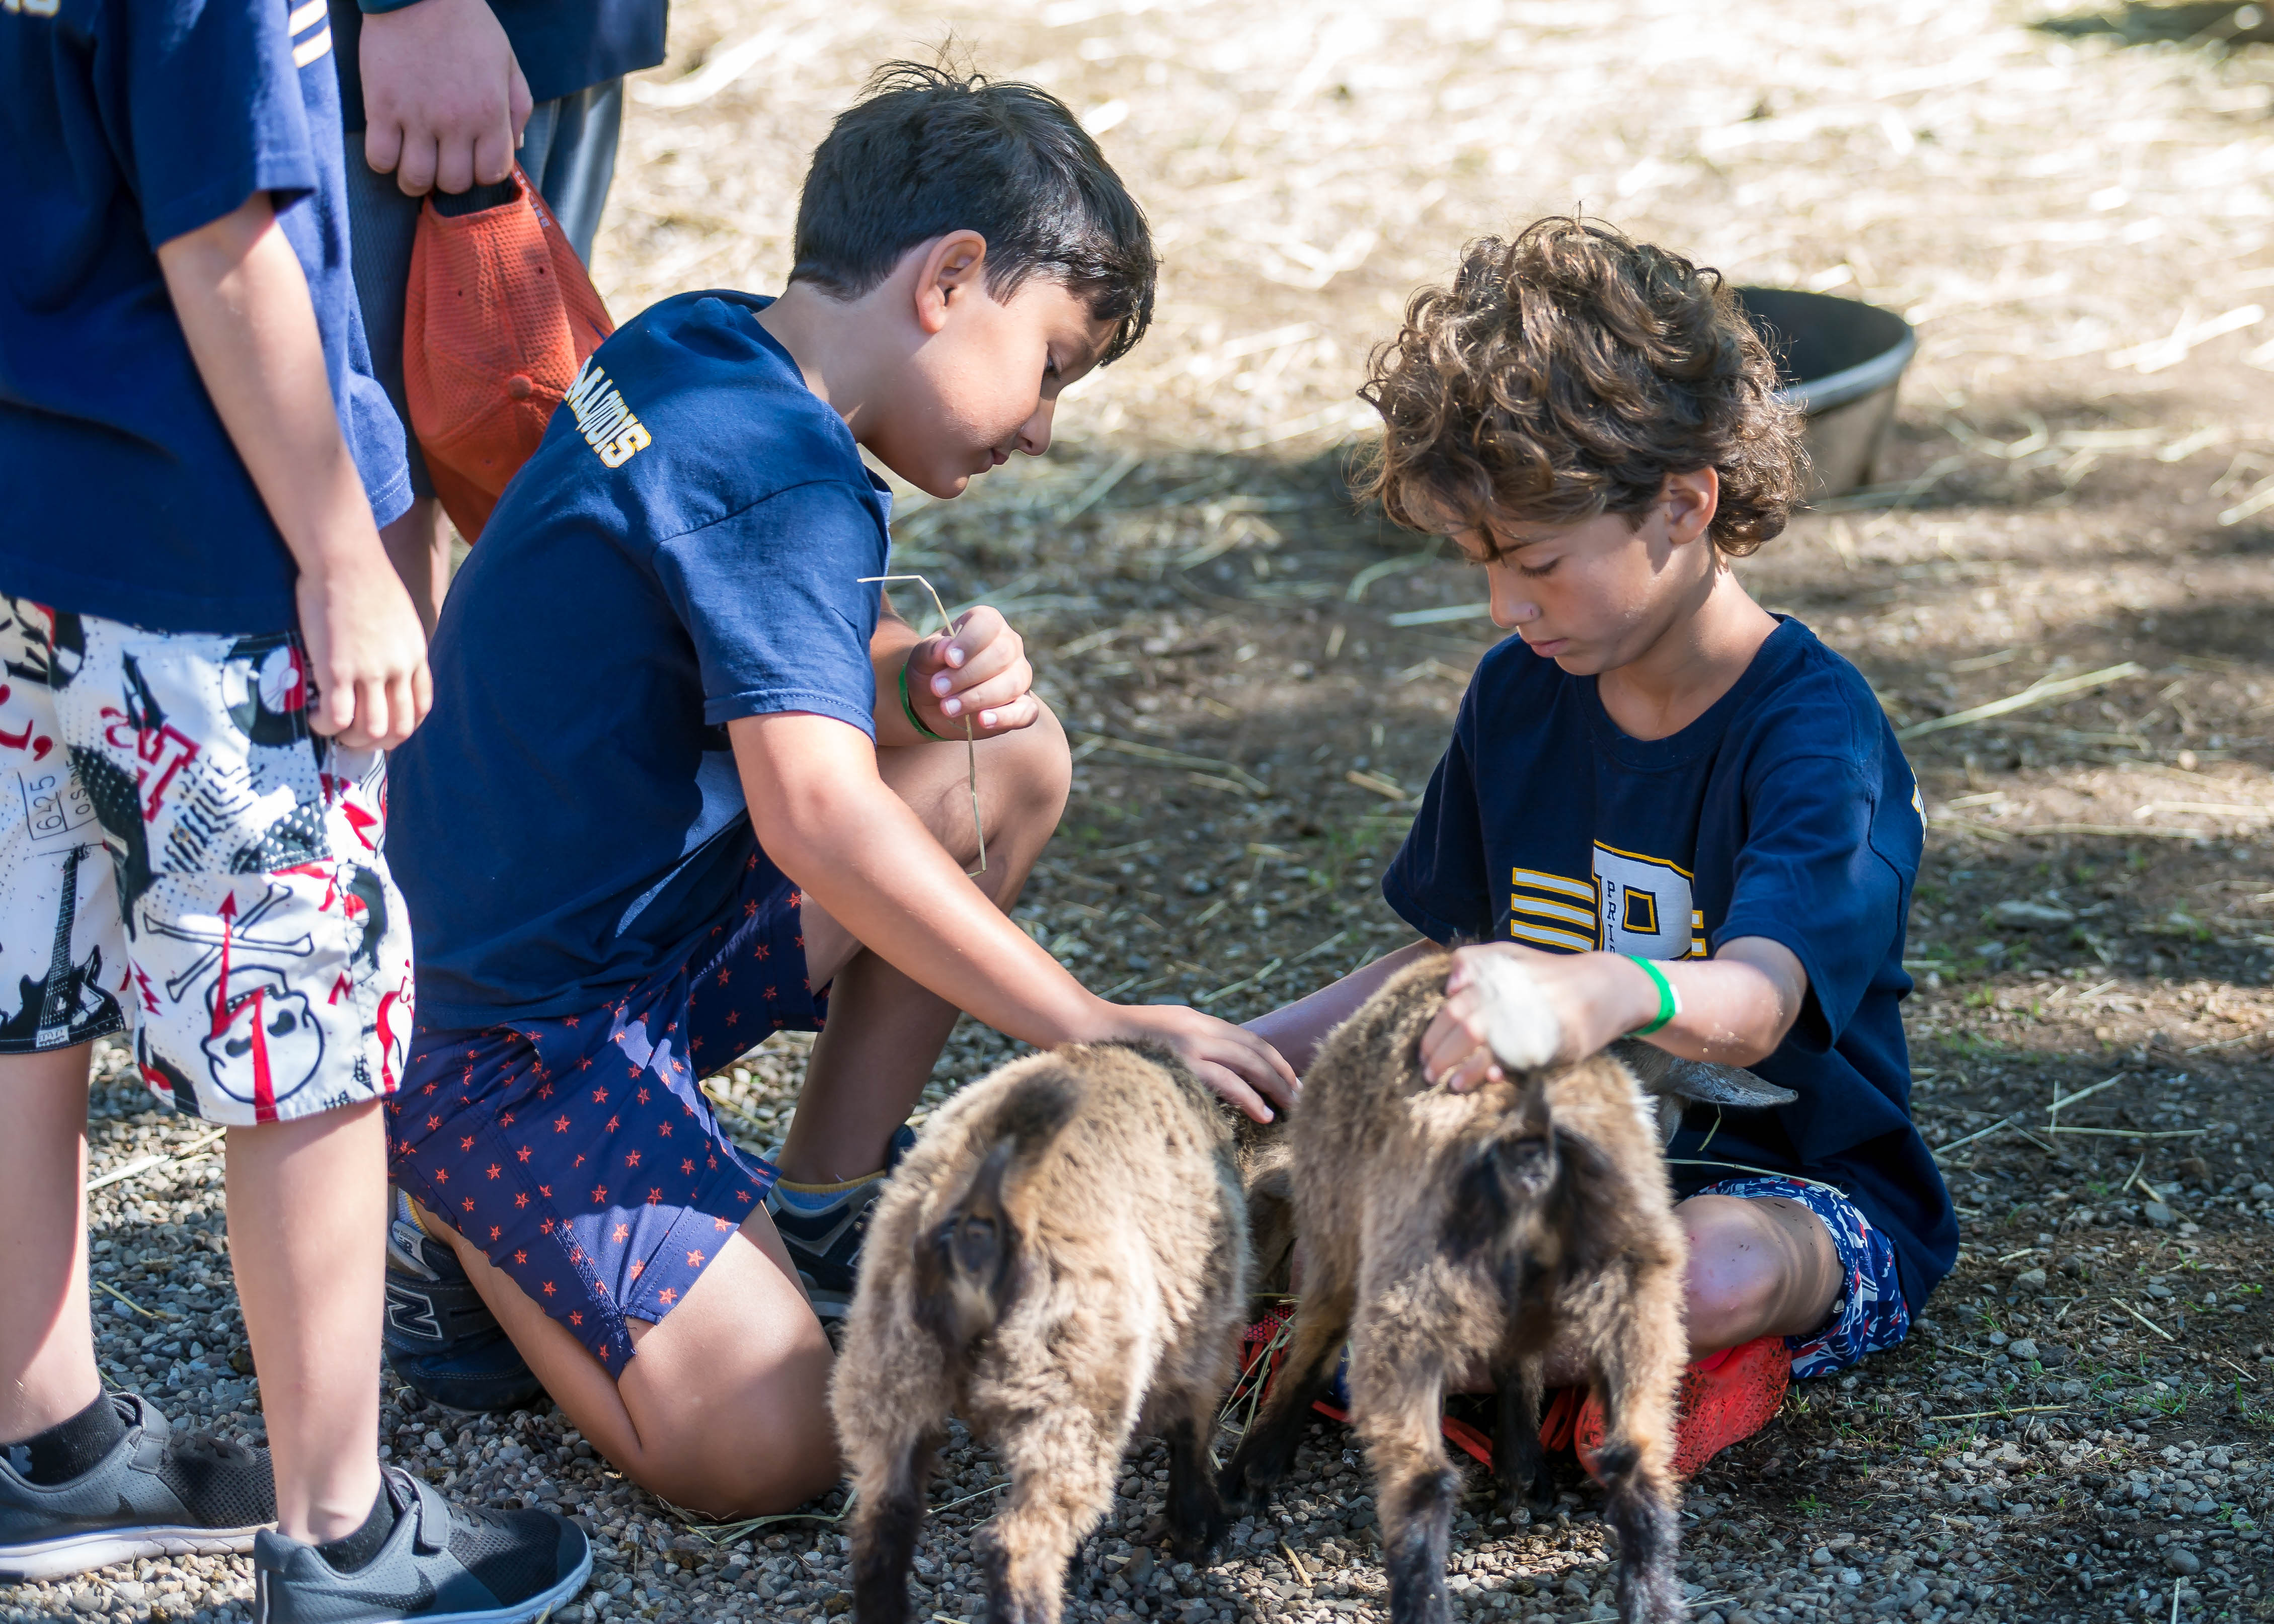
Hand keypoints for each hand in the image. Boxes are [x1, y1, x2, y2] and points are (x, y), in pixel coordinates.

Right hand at [295, 550, 433, 749]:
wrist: (345, 559)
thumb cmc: (364, 579)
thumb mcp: (399, 616)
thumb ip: (396, 644)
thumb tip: (382, 660)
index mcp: (414, 655)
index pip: (420, 708)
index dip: (402, 727)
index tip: (381, 728)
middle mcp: (398, 668)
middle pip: (399, 728)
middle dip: (377, 743)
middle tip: (351, 737)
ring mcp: (370, 671)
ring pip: (371, 730)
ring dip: (350, 739)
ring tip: (331, 729)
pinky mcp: (339, 669)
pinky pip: (337, 717)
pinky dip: (326, 727)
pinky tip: (315, 717)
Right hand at [361, 0, 531, 196]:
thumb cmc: (467, 25)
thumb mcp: (507, 63)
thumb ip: (517, 107)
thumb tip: (515, 147)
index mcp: (490, 112)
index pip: (491, 173)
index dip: (482, 172)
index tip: (472, 158)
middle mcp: (456, 121)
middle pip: (453, 183)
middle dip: (450, 178)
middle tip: (442, 159)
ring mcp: (416, 117)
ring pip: (416, 179)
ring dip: (416, 178)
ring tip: (415, 161)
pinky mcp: (381, 107)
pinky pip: (379, 159)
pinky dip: (384, 162)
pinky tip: (390, 147)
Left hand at [903, 605, 1040, 735]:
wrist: (934, 700)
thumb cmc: (932, 670)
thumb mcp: (922, 658)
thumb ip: (931, 651)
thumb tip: (944, 648)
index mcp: (987, 624)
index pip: (988, 624)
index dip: (970, 642)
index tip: (949, 660)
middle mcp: (1009, 645)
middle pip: (1001, 655)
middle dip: (967, 675)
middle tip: (938, 689)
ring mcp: (1020, 675)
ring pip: (1013, 684)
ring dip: (979, 697)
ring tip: (948, 708)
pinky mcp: (1022, 706)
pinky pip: (1026, 712)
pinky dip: (1005, 717)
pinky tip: (983, 720)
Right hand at [1100, 1002, 1298, 1123]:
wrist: (1083, 1028)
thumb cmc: (1117, 1041)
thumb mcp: (1161, 1036)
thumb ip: (1187, 1046)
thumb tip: (1211, 1071)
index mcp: (1196, 1021)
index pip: (1248, 1039)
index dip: (1274, 1060)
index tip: (1291, 1080)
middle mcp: (1199, 1028)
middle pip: (1255, 1050)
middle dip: (1283, 1074)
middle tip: (1303, 1096)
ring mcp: (1191, 1044)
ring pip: (1248, 1063)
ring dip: (1275, 1086)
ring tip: (1292, 1107)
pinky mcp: (1181, 1062)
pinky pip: (1225, 1081)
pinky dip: (1249, 1096)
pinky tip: (1264, 1113)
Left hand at [1420, 943, 1655, 1092]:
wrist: (1608, 986)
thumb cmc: (1549, 974)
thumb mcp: (1510, 955)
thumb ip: (1474, 962)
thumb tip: (1448, 988)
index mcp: (1499, 975)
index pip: (1453, 1007)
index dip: (1434, 1033)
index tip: (1424, 1053)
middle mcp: (1513, 992)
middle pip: (1463, 1024)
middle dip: (1440, 1052)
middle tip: (1428, 1071)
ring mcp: (1533, 1015)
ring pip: (1485, 1040)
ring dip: (1462, 1067)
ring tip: (1449, 1083)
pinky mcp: (1555, 1038)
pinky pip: (1518, 1056)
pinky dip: (1498, 1069)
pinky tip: (1484, 1080)